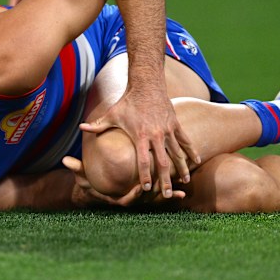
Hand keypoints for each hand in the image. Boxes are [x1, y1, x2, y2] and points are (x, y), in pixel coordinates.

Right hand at [63, 156, 184, 207]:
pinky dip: (170, 194)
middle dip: (156, 196)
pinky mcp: (146, 196)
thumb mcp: (83, 176)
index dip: (135, 194)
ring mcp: (138, 200)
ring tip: (179, 192)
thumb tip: (65, 160)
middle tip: (166, 191)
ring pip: (154, 200)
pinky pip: (159, 197)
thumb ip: (76, 168)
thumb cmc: (92, 182)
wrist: (99, 190)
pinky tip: (182, 191)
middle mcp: (129, 201)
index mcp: (117, 198)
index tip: (141, 186)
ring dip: (166, 196)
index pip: (128, 198)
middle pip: (145, 201)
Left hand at [79, 88, 199, 198]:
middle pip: (163, 162)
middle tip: (167, 195)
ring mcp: (167, 129)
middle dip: (165, 180)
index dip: (145, 176)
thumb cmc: (128, 101)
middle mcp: (156, 135)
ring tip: (185, 181)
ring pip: (177, 153)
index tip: (146, 189)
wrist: (147, 85)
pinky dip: (192, 150)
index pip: (143, 161)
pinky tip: (197, 160)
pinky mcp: (175, 124)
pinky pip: (185, 140)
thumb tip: (81, 128)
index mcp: (140, 135)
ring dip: (182, 168)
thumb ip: (97, 125)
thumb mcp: (112, 114)